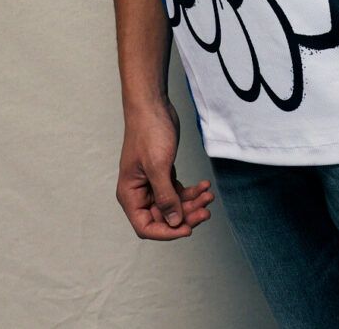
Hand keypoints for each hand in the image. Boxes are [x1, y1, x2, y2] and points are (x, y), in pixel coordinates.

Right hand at [117, 99, 213, 239]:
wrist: (153, 106)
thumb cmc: (148, 133)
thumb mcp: (158, 167)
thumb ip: (166, 197)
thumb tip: (174, 222)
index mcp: (130, 195)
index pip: (146, 226)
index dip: (167, 232)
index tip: (187, 228)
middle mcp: (140, 193)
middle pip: (163, 218)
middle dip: (186, 215)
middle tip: (206, 210)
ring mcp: (152, 184)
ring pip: (174, 205)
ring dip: (192, 203)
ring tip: (208, 195)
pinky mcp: (164, 175)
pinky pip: (179, 191)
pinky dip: (192, 191)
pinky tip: (205, 186)